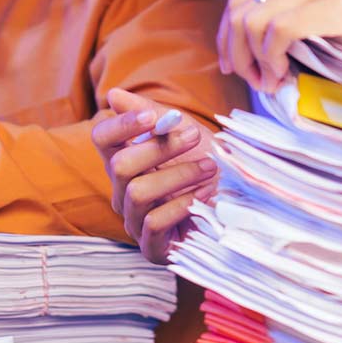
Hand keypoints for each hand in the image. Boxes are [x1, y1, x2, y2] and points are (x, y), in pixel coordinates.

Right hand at [89, 88, 218, 264]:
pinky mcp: (151, 247)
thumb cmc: (206, 166)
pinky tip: (205, 195)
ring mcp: (134, 220)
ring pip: (138, 193)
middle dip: (159, 147)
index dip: (121, 125)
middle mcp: (123, 191)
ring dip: (178, 175)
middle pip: (120, 165)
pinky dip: (182, 205)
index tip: (151, 117)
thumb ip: (151, 115)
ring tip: (209, 167)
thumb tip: (114, 95)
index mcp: (125, 161)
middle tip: (194, 136)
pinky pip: (154, 223)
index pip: (103, 139)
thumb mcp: (183, 134)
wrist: (238, 204)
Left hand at [218, 0, 341, 92]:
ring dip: (253, 61)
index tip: (237, 67)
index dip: (230, 34)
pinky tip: (284, 77)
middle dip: (234, 50)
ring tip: (270, 83)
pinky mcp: (337, 2)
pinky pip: (279, 33)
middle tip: (249, 81)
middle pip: (239, 8)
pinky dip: (272, 60)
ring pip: (254, 22)